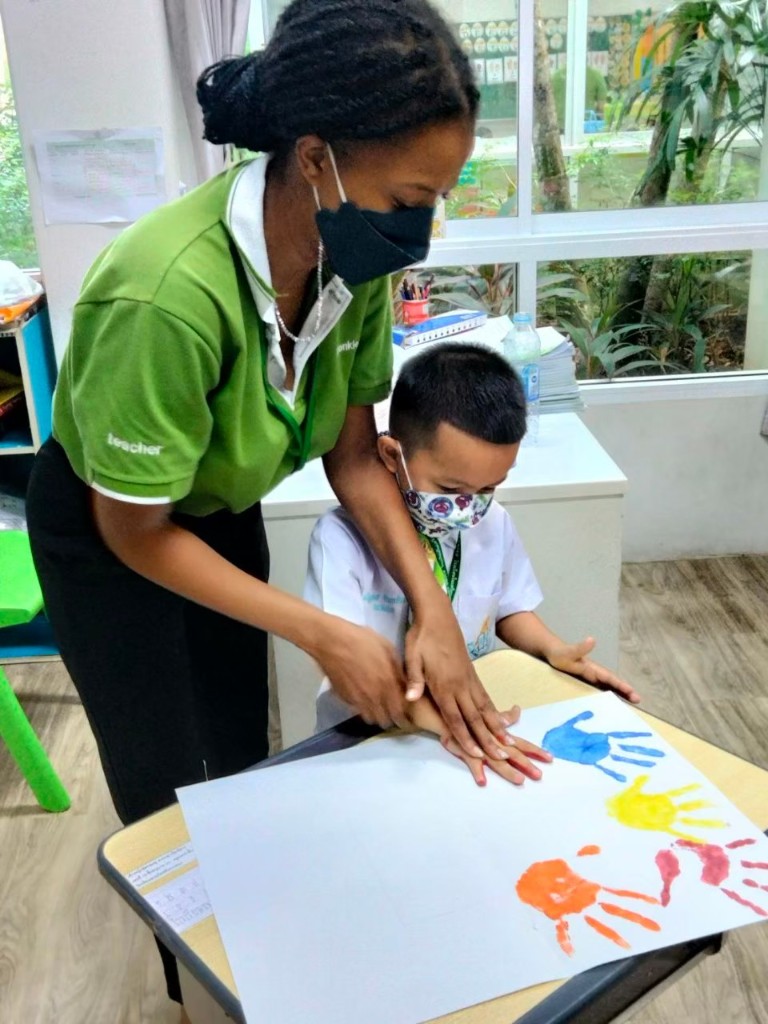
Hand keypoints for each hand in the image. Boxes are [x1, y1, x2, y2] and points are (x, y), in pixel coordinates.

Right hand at [314, 618, 409, 728]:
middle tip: (394, 710)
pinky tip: (364, 700)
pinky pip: (358, 711)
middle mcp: (374, 696)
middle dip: (392, 717)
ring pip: (372, 719)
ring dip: (377, 716)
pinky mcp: (344, 699)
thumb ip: (398, 669)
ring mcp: (358, 699)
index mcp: (387, 682)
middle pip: (387, 719)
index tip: (407, 709)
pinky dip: (363, 710)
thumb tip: (406, 684)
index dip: (406, 712)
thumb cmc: (361, 640)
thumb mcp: (387, 648)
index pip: (401, 709)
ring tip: (379, 708)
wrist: (331, 641)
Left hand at [405, 598, 517, 760]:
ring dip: (496, 727)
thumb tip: (411, 698)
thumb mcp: (412, 656)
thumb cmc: (421, 637)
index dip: (465, 737)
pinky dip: (494, 711)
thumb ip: (414, 679)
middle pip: (475, 718)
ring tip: (509, 743)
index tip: (476, 755)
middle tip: (501, 757)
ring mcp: (469, 679)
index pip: (456, 717)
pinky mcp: (472, 673)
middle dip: (487, 739)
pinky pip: (485, 697)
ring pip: (485, 708)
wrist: (437, 616)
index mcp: (444, 684)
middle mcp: (460, 685)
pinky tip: (499, 721)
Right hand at [440, 721, 552, 786]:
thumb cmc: (464, 713)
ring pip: (494, 759)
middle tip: (540, 775)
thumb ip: (502, 717)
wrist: (441, 709)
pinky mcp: (462, 747)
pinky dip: (476, 770)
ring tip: (519, 780)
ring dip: (507, 770)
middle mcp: (491, 739)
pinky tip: (482, 781)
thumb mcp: (485, 714)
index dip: (534, 750)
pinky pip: (469, 760)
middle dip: (526, 764)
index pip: (520, 742)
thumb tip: (518, 711)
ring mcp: (477, 744)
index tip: (550, 758)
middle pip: (511, 753)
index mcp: (498, 733)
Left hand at [546, 637, 639, 702]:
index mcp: (593, 668)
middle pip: (613, 682)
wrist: (552, 652)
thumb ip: (580, 648)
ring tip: (632, 702)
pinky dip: (609, 694)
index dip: (621, 685)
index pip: (610, 678)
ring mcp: (591, 676)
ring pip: (608, 686)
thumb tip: (592, 639)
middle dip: (625, 690)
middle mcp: (595, 672)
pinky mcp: (586, 680)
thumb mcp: (568, 652)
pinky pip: (600, 688)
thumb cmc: (560, 654)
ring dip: (619, 693)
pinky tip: (612, 702)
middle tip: (638, 700)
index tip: (632, 692)